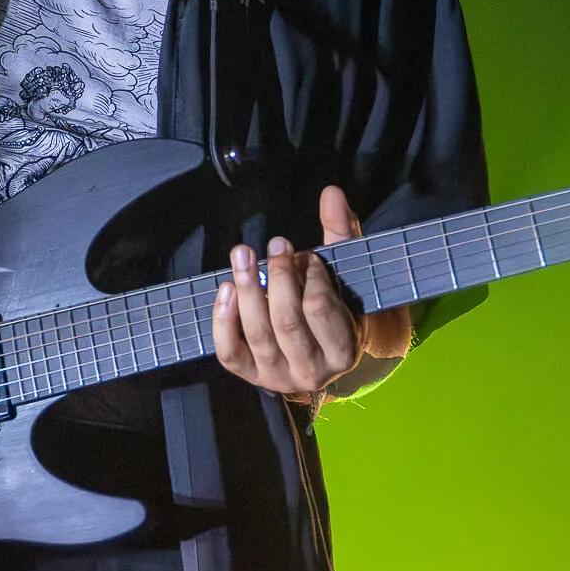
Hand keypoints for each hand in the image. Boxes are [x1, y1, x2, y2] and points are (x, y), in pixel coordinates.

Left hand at [212, 185, 406, 394]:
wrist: (324, 351)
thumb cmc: (337, 305)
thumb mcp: (346, 273)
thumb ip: (341, 233)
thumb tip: (331, 193)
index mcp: (343, 350)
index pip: (321, 308)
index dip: (310, 276)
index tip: (306, 255)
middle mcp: (312, 372)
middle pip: (287, 321)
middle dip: (278, 277)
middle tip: (276, 245)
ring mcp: (278, 377)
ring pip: (257, 334)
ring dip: (247, 289)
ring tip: (242, 254)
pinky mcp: (251, 376)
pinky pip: (229, 352)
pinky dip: (223, 320)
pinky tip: (225, 288)